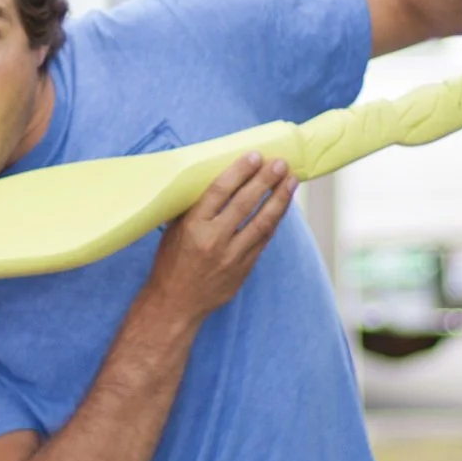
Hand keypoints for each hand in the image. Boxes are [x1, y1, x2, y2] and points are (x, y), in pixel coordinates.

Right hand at [144, 151, 296, 329]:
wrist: (175, 304)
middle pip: (245, 204)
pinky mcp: (243, 269)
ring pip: (261, 223)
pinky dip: (274, 221)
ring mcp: (231, 257)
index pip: (219, 191)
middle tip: (280, 163)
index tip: (254, 156)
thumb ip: (193, 207)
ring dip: (279, 199)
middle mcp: (213, 240)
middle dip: (265, 180)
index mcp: (192, 226)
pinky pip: (263, 240)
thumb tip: (215, 179)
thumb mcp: (173, 231)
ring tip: (291, 181)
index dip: (239, 171)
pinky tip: (282, 207)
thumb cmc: (170, 263)